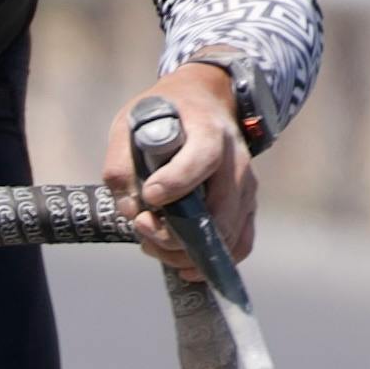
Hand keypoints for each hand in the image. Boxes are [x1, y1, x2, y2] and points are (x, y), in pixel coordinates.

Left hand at [108, 60, 258, 276]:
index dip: (176, 183)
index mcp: (209, 131)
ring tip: (151, 244)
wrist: (205, 103)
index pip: (201, 160)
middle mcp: (235, 160)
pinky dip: (213, 262)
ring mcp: (246, 186)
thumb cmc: (164, 114)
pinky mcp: (248, 206)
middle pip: (217, 212)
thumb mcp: (131, 122)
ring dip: (186, 251)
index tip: (150, 196)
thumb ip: (121, 163)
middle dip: (175, 233)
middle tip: (141, 227)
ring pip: (227, 235)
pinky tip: (183, 266)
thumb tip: (130, 209)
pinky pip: (241, 243)